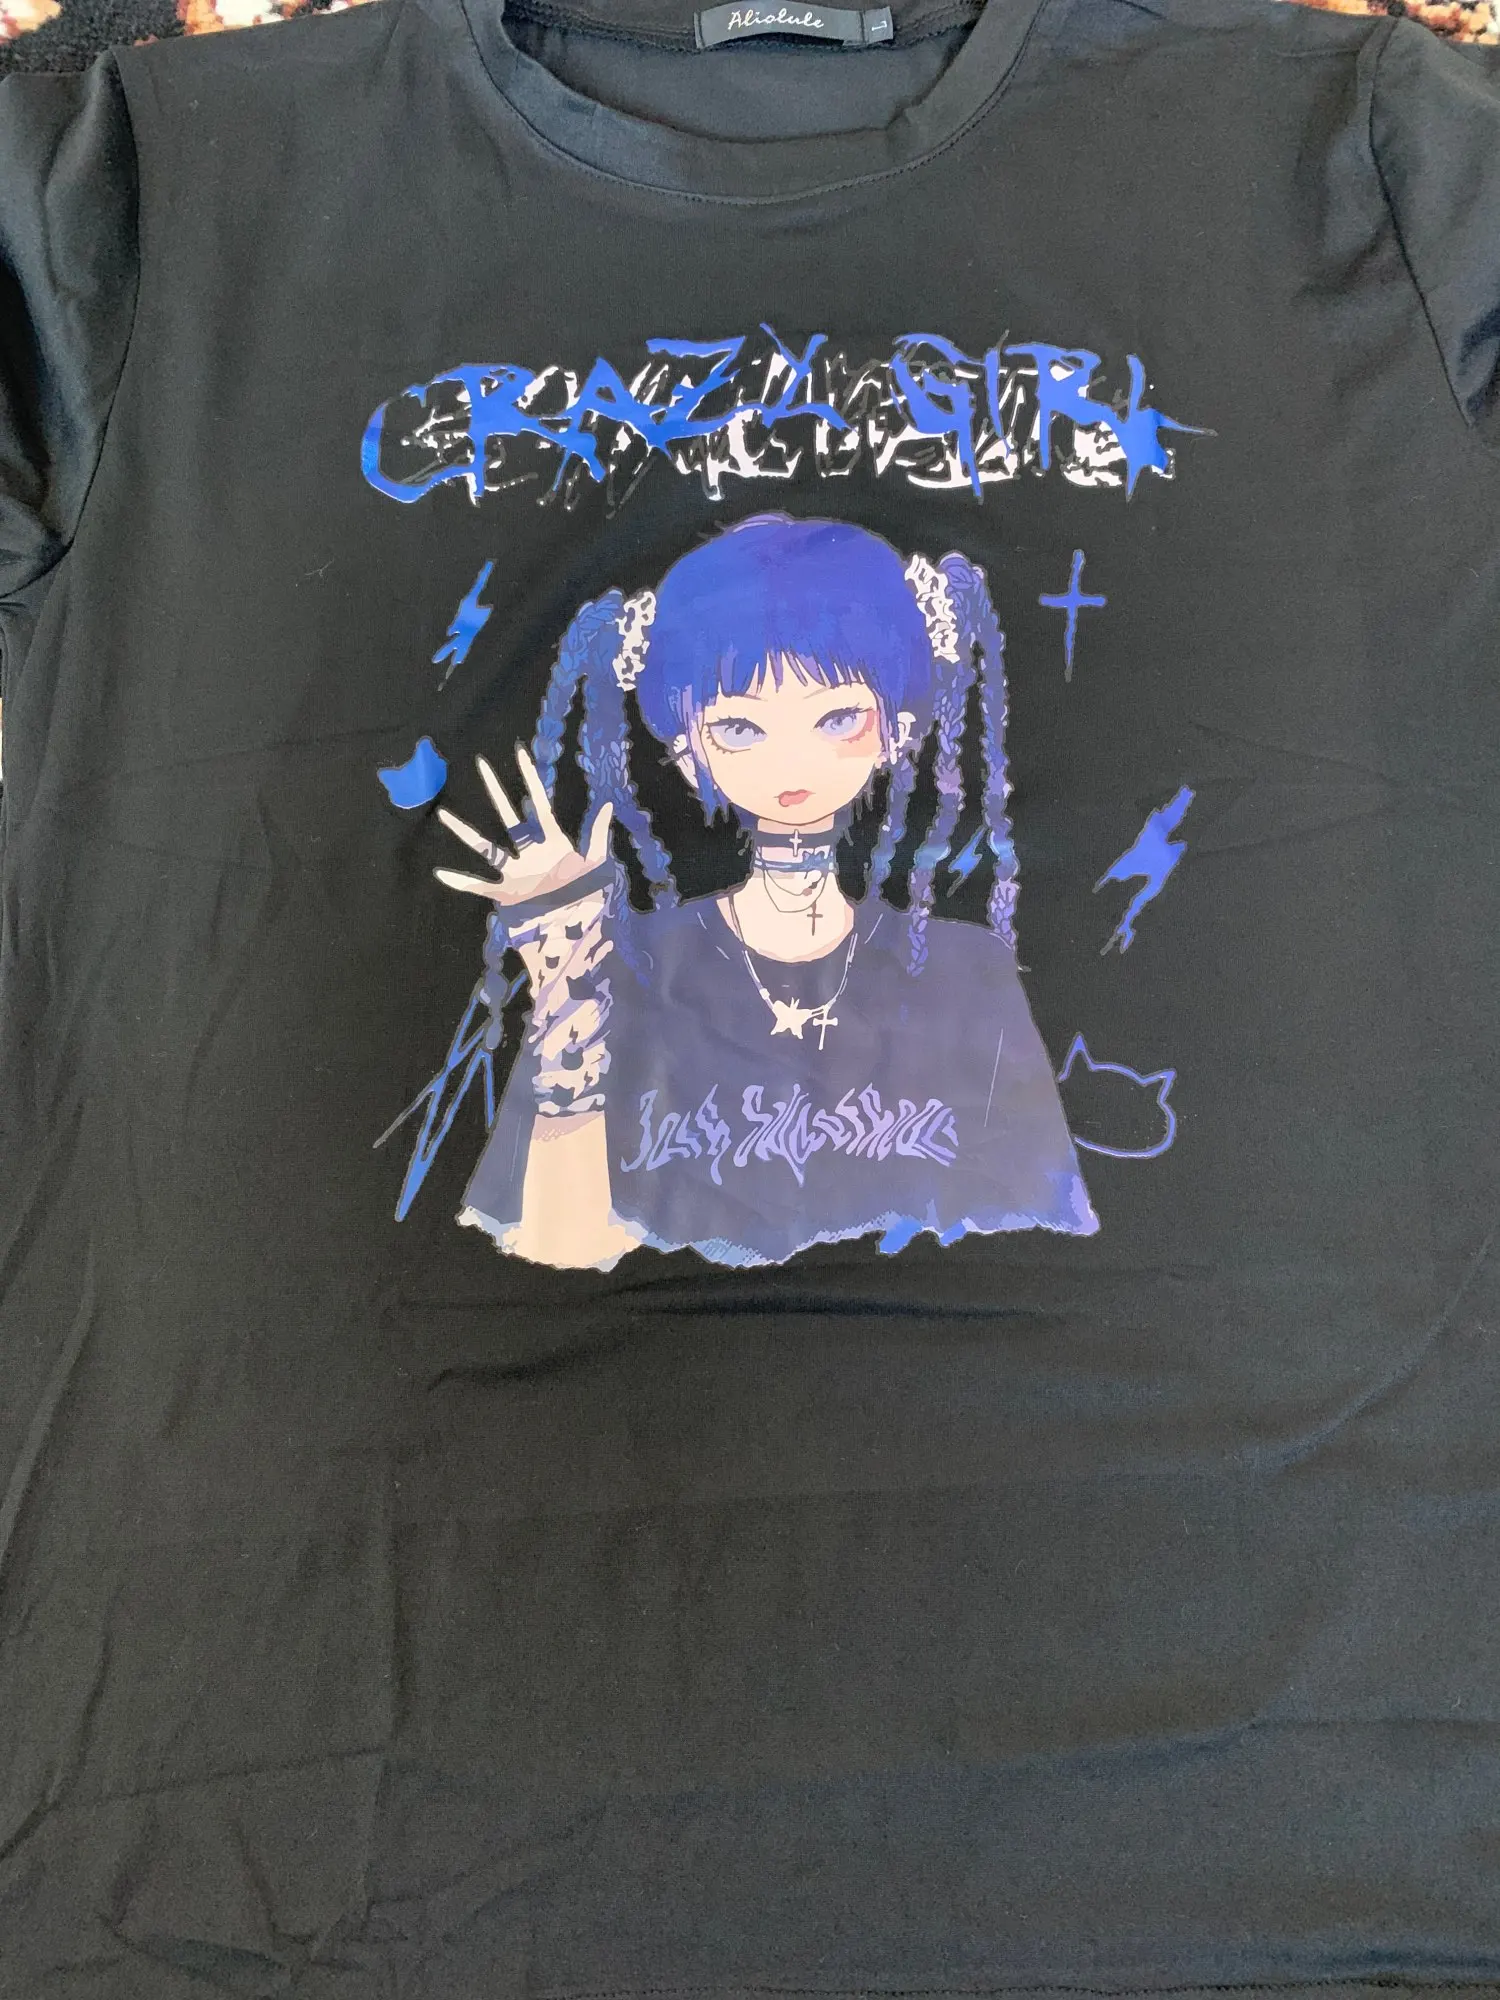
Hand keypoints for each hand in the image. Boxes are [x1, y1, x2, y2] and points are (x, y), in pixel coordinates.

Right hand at [434, 744, 613, 908]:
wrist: (578, 934)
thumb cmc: (589, 900)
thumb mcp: (597, 866)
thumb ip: (599, 835)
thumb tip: (608, 804)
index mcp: (554, 844)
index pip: (541, 805)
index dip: (531, 779)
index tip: (521, 754)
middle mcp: (531, 854)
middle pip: (510, 818)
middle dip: (496, 793)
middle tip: (481, 765)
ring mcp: (517, 873)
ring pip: (486, 848)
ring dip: (465, 833)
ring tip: (443, 815)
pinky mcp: (507, 894)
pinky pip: (480, 886)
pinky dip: (460, 882)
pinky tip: (441, 873)